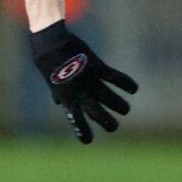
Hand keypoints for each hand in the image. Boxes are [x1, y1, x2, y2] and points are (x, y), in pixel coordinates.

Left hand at [30, 20, 137, 143]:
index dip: (82, 130)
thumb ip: (58, 94)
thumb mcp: (51, 81)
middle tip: (114, 127)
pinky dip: (126, 83)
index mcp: (66, 96)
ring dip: (119, 105)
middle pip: (96, 112)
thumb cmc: (47, 61)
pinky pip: (115, 77)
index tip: (88, 141)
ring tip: (125, 110)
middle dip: (107, 122)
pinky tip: (134, 89)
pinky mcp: (97, 66)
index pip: (75, 118)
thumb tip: (59, 103)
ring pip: (109, 97)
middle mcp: (78, 91)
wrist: (51, 40)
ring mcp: (88, 79)